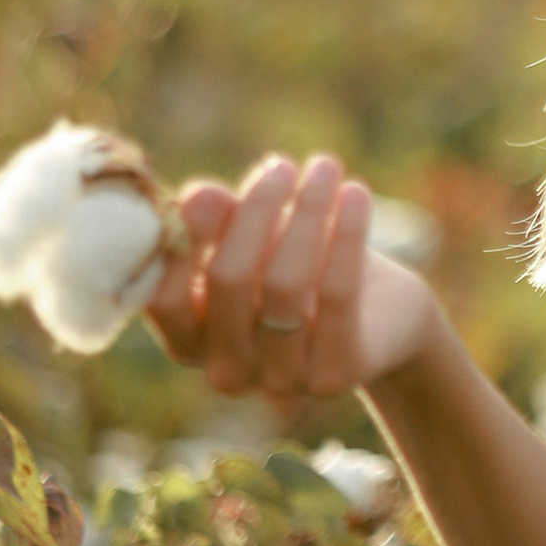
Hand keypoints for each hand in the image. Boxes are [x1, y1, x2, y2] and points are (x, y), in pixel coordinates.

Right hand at [145, 152, 434, 406]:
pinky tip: (355, 194)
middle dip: (256, 210)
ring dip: (307, 212)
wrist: (381, 313)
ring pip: (285, 282)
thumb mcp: (251, 239)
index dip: (183, 240)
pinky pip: (337, 293)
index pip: (164, 296)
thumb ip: (217, 221)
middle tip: (283, 165)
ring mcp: (281, 380)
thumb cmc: (296, 266)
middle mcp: (226, 371)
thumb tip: (197, 198)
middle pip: (229, 278)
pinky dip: (345, 234)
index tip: (211, 190)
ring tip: (326, 166)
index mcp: (188, 342)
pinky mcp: (337, 374)